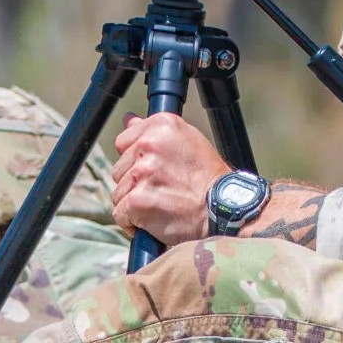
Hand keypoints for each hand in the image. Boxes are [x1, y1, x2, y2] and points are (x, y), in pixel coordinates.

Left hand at [112, 112, 231, 245]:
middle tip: (162, 189)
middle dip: (135, 182)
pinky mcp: (137, 200)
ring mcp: (142, 173)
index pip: (124, 142)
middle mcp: (149, 145)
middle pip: (119, 169)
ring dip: (134, 203)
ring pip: (119, 192)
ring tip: (161, 204)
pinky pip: (120, 213)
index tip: (155, 170)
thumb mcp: (188, 141)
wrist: (223, 209)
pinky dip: (133, 222)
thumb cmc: (209, 178)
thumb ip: (155, 131)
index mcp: (162, 125)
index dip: (136, 160)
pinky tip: (153, 220)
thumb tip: (130, 120)